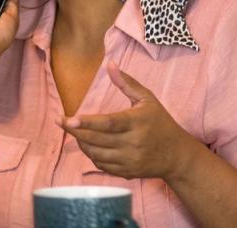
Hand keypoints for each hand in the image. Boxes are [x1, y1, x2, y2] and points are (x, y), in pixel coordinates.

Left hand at [58, 60, 196, 180]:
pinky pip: (102, 165)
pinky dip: (91, 155)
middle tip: (60, 121)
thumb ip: (127, 82)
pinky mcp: (127, 172)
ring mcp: (129, 160)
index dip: (88, 122)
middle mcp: (133, 143)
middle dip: (75, 131)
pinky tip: (88, 144)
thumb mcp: (147, 99)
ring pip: (96, 154)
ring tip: (75, 131)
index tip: (69, 119)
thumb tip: (110, 63)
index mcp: (137, 122)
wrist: (177, 155)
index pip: (108, 123)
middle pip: (97, 139)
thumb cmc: (161, 122)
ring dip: (81, 142)